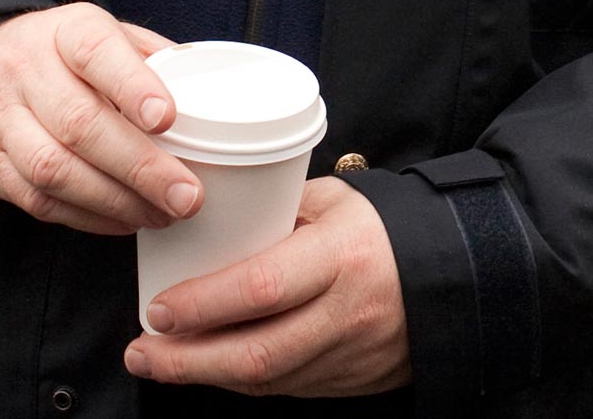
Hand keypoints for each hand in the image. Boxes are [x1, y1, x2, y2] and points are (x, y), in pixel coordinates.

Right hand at [0, 3, 198, 235]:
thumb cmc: (60, 54)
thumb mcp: (103, 33)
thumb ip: (151, 58)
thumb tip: (209, 94)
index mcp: (67, 32)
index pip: (97, 52)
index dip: (133, 87)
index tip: (168, 119)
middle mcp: (28, 73)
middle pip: (80, 124)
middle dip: (139, 167)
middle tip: (185, 195)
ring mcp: (3, 120)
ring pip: (54, 169)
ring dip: (115, 201)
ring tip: (161, 214)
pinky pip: (37, 199)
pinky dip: (86, 217)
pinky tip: (123, 220)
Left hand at [125, 175, 409, 396]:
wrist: (453, 276)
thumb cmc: (385, 230)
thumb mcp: (337, 204)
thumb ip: (278, 213)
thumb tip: (213, 220)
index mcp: (343, 256)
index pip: (263, 288)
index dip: (204, 304)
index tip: (158, 306)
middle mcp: (345, 312)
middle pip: (255, 353)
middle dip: (186, 360)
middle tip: (140, 350)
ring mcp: (348, 355)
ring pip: (265, 380)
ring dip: (204, 375)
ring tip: (158, 360)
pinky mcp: (348, 383)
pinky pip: (284, 388)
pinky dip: (240, 380)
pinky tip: (210, 367)